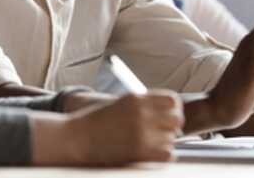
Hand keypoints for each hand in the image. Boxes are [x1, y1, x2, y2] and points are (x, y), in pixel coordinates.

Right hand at [68, 91, 183, 164]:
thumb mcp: (119, 104)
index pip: (172, 100)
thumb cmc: (95, 123)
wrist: (75, 139)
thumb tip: (167, 113)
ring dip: (165, 143)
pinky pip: (169, 154)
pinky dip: (164, 156)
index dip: (173, 110)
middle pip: (177, 118)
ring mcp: (141, 131)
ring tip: (150, 145)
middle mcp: (142, 112)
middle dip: (172, 127)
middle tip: (162, 134)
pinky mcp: (139, 151)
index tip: (167, 117)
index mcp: (136, 98)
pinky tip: (152, 155)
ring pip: (172, 138)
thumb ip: (142, 105)